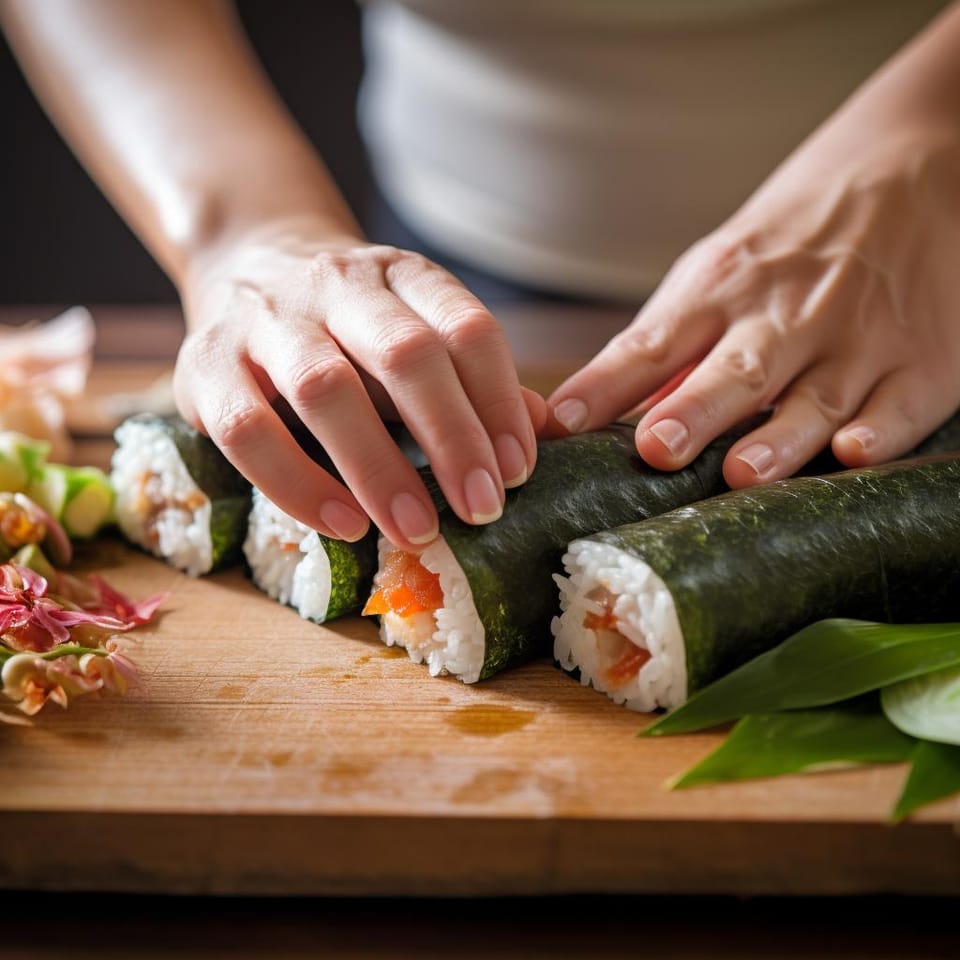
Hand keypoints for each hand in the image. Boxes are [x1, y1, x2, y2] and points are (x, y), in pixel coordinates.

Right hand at [175, 220, 545, 549]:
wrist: (244, 261)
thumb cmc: (349, 325)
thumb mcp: (414, 332)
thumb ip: (472, 380)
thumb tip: (542, 430)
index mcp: (402, 275)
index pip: (465, 329)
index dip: (499, 401)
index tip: (519, 469)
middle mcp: (336, 285)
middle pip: (405, 355)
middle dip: (452, 438)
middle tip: (484, 508)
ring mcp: (265, 321)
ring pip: (325, 388)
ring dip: (379, 468)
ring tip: (418, 530)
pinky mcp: (204, 366)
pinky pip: (249, 431)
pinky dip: (298, 485)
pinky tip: (342, 524)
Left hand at [548, 127, 959, 485]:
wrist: (916, 166)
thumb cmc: (789, 240)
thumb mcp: (718, 270)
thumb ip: (670, 347)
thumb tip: (604, 418)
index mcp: (720, 292)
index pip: (651, 344)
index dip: (603, 386)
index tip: (559, 423)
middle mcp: (784, 318)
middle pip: (735, 372)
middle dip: (695, 411)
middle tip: (657, 448)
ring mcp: (857, 340)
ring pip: (817, 398)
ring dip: (780, 438)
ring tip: (741, 473)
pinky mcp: (922, 362)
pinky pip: (902, 403)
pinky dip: (882, 430)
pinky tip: (855, 451)